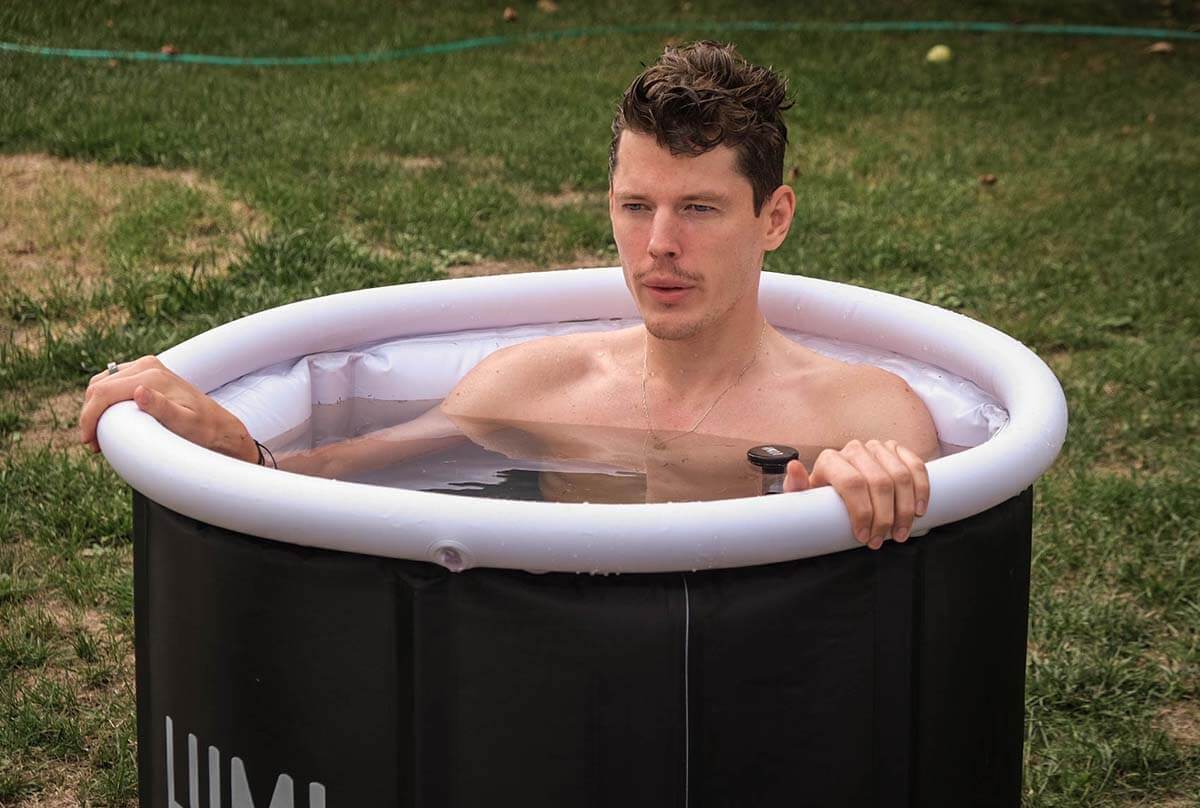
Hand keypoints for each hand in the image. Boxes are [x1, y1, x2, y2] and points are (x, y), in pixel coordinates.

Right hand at [79, 355, 258, 462]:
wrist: (219, 425)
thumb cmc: (204, 430)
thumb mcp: (185, 424)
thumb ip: (162, 408)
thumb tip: (138, 391)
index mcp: (151, 376)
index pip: (103, 392)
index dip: (89, 417)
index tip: (89, 442)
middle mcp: (147, 366)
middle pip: (98, 386)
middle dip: (90, 414)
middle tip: (94, 445)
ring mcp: (147, 367)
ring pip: (102, 383)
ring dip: (95, 408)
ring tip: (100, 436)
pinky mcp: (147, 373)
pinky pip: (113, 384)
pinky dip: (105, 401)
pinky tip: (110, 422)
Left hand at [783, 439, 929, 549]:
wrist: (837, 488)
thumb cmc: (821, 497)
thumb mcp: (804, 497)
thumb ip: (796, 486)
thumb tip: (794, 467)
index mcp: (830, 459)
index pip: (852, 483)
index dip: (862, 512)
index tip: (865, 537)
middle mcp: (855, 449)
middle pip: (880, 483)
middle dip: (885, 517)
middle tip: (883, 541)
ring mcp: (878, 448)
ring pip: (901, 477)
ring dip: (906, 509)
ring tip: (900, 533)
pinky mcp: (897, 450)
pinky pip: (916, 466)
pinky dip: (922, 489)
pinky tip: (920, 510)